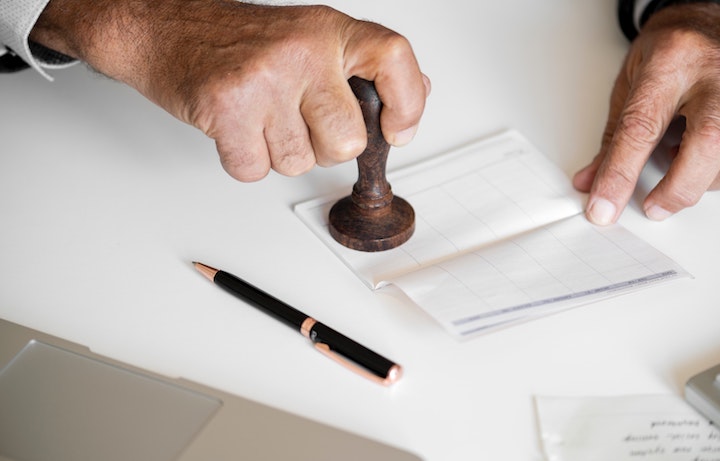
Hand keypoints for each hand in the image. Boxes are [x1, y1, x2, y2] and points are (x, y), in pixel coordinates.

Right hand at [30, 0, 430, 180]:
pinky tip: (235, 128)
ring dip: (278, 153)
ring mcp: (265, 78)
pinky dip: (244, 161)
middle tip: (297, 123)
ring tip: (258, 117)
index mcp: (328, 30)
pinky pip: (256, 170)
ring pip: (299, 163)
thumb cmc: (236, 40)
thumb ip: (360, 68)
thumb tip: (415, 96)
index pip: (394, 59)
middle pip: (347, 141)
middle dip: (324, 148)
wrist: (162, 28)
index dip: (408, 104)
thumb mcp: (309, 37)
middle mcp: (302, 50)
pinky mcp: (228, 108)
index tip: (397, 131)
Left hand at [573, 2, 719, 224]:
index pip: (641, 126)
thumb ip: (613, 137)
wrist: (709, 16)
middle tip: (653, 207)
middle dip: (679, 187)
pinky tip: (703, 160)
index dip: (620, 174)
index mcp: (671, 61)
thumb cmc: (669, 48)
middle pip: (709, 141)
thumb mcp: (629, 83)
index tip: (603, 207)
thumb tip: (591, 182)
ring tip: (679, 170)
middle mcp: (717, 72)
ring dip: (702, 181)